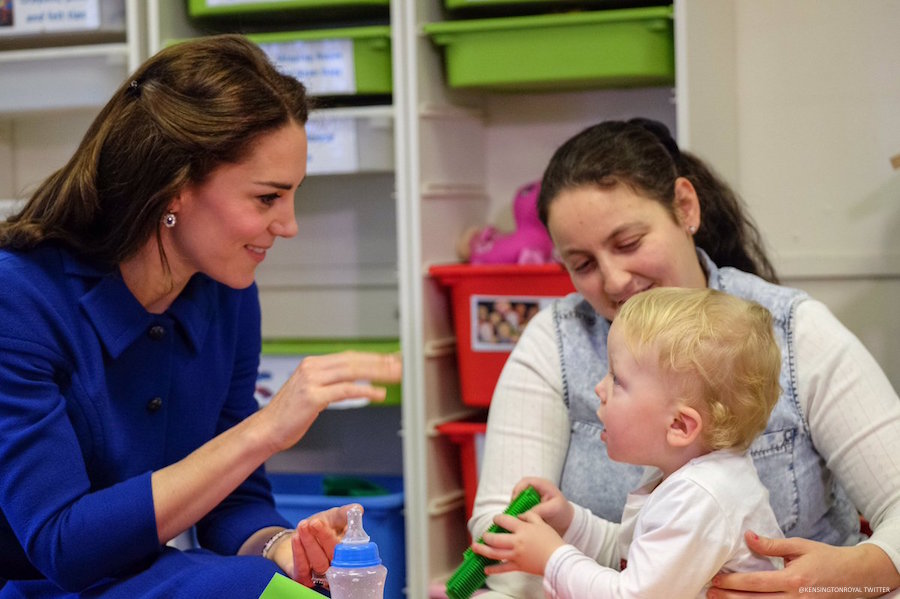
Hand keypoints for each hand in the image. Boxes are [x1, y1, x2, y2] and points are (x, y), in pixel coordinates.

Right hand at [262, 351, 401, 451]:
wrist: (265, 430)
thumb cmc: (288, 415)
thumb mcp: (311, 391)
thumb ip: (330, 383)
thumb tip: (354, 380)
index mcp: (312, 364)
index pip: (349, 356)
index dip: (372, 357)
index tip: (391, 359)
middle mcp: (311, 368)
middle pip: (354, 360)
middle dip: (380, 362)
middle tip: (400, 365)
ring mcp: (311, 381)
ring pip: (352, 372)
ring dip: (377, 373)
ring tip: (395, 376)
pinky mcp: (312, 397)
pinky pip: (345, 391)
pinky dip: (364, 392)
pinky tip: (378, 394)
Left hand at [278, 504, 360, 587]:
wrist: (300, 535)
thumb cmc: (322, 526)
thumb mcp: (334, 517)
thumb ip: (345, 513)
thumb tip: (357, 509)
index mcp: (348, 551)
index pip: (348, 548)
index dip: (342, 537)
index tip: (332, 523)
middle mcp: (337, 566)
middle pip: (334, 556)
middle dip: (324, 537)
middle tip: (314, 522)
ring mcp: (321, 575)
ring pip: (319, 563)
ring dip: (310, 543)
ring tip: (303, 525)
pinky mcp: (304, 579)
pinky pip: (303, 570)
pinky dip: (300, 553)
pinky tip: (296, 538)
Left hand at [470, 511, 564, 576]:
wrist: (559, 559)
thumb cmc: (552, 540)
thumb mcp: (542, 523)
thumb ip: (529, 516)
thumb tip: (519, 515)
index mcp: (522, 529)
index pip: (504, 521)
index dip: (498, 519)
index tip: (496, 519)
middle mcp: (516, 542)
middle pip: (495, 538)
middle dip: (487, 536)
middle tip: (484, 535)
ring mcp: (516, 555)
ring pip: (494, 553)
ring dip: (483, 550)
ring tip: (475, 547)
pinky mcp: (518, 566)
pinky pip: (503, 569)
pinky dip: (493, 570)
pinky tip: (486, 569)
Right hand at [512, 477, 572, 536]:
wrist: (567, 521)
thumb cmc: (563, 512)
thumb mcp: (553, 509)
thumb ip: (539, 509)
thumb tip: (524, 514)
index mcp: (543, 485)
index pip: (526, 481)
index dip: (519, 489)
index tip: (515, 500)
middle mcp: (536, 488)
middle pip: (519, 488)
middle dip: (514, 498)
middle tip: (513, 509)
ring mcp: (532, 496)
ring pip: (518, 496)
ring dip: (515, 505)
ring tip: (515, 514)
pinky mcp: (530, 504)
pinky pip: (519, 504)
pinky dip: (517, 509)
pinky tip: (518, 517)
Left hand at [708, 531, 899, 597]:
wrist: (857, 576)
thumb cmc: (826, 558)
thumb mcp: (799, 546)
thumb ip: (772, 545)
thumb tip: (747, 537)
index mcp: (793, 579)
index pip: (756, 583)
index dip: (732, 582)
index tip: (715, 578)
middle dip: (729, 598)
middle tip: (709, 592)